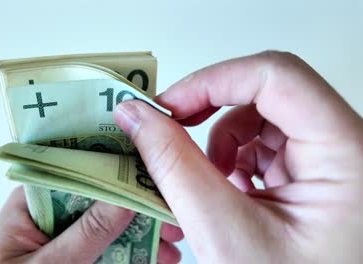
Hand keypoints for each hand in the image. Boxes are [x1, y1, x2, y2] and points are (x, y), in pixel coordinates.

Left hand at [0, 186, 182, 263]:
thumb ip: (87, 233)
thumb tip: (125, 198)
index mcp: (30, 203)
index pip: (75, 169)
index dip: (113, 165)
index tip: (147, 168)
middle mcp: (48, 214)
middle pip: (100, 196)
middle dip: (137, 203)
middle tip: (168, 209)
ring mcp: (63, 236)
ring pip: (109, 222)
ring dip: (143, 230)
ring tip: (171, 240)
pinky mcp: (76, 255)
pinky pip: (108, 246)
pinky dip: (133, 251)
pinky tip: (156, 255)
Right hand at [114, 51, 362, 262]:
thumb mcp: (223, 231)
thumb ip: (174, 165)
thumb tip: (136, 116)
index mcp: (346, 154)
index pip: (276, 76)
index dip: (213, 81)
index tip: (167, 107)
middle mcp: (347, 147)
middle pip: (268, 92)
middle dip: (211, 113)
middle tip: (170, 133)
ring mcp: (332, 159)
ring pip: (263, 116)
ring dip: (222, 143)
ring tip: (211, 187)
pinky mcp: (315, 172)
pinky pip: (266, 142)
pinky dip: (235, 161)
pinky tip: (231, 194)